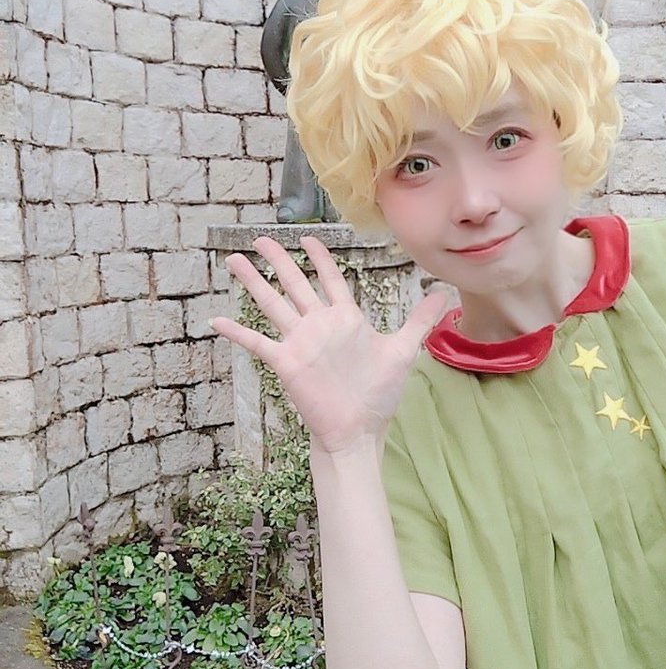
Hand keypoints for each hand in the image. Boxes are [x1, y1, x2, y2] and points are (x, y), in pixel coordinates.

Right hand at [210, 236, 445, 454]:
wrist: (359, 430)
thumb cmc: (379, 394)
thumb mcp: (404, 351)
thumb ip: (420, 320)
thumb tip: (445, 294)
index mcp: (345, 319)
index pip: (331, 280)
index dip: (320, 258)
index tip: (308, 238)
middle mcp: (320, 325)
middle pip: (296, 283)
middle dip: (279, 260)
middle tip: (260, 238)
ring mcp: (301, 342)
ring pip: (273, 304)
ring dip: (254, 282)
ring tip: (234, 260)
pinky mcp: (287, 363)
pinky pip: (258, 343)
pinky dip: (238, 333)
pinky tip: (217, 321)